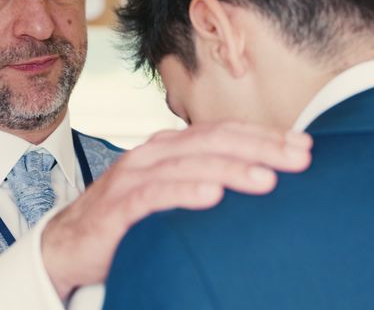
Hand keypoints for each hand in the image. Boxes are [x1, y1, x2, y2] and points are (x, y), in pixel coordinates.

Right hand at [42, 121, 311, 298]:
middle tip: (300, 158)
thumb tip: (260, 181)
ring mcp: (133, 176)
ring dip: (230, 170)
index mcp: (169, 146)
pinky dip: (183, 193)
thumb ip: (204, 181)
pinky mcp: (117, 205)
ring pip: (188, 165)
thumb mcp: (170, 192)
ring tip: (267, 180)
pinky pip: (153, 196)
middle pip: (212, 142)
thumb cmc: (130, 217)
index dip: (263, 135)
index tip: (303, 144)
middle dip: (260, 147)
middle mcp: (153, 153)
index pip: (222, 132)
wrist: (70, 242)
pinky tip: (211, 197)